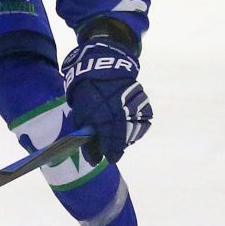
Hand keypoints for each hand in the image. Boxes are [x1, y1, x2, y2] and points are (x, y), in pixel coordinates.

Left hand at [62, 39, 152, 163]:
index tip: (107, 159)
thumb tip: (92, 157)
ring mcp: (135, 109)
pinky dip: (137, 127)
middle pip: (123, 140)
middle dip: (116, 148)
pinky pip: (144, 122)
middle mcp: (122, 115)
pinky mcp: (144, 104)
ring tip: (119, 140)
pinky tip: (128, 128)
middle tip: (112, 153)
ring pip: (134, 132)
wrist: (103, 66)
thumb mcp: (80, 112)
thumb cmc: (86, 90)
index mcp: (104, 117)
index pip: (109, 144)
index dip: (107, 153)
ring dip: (126, 138)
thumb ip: (87, 135)